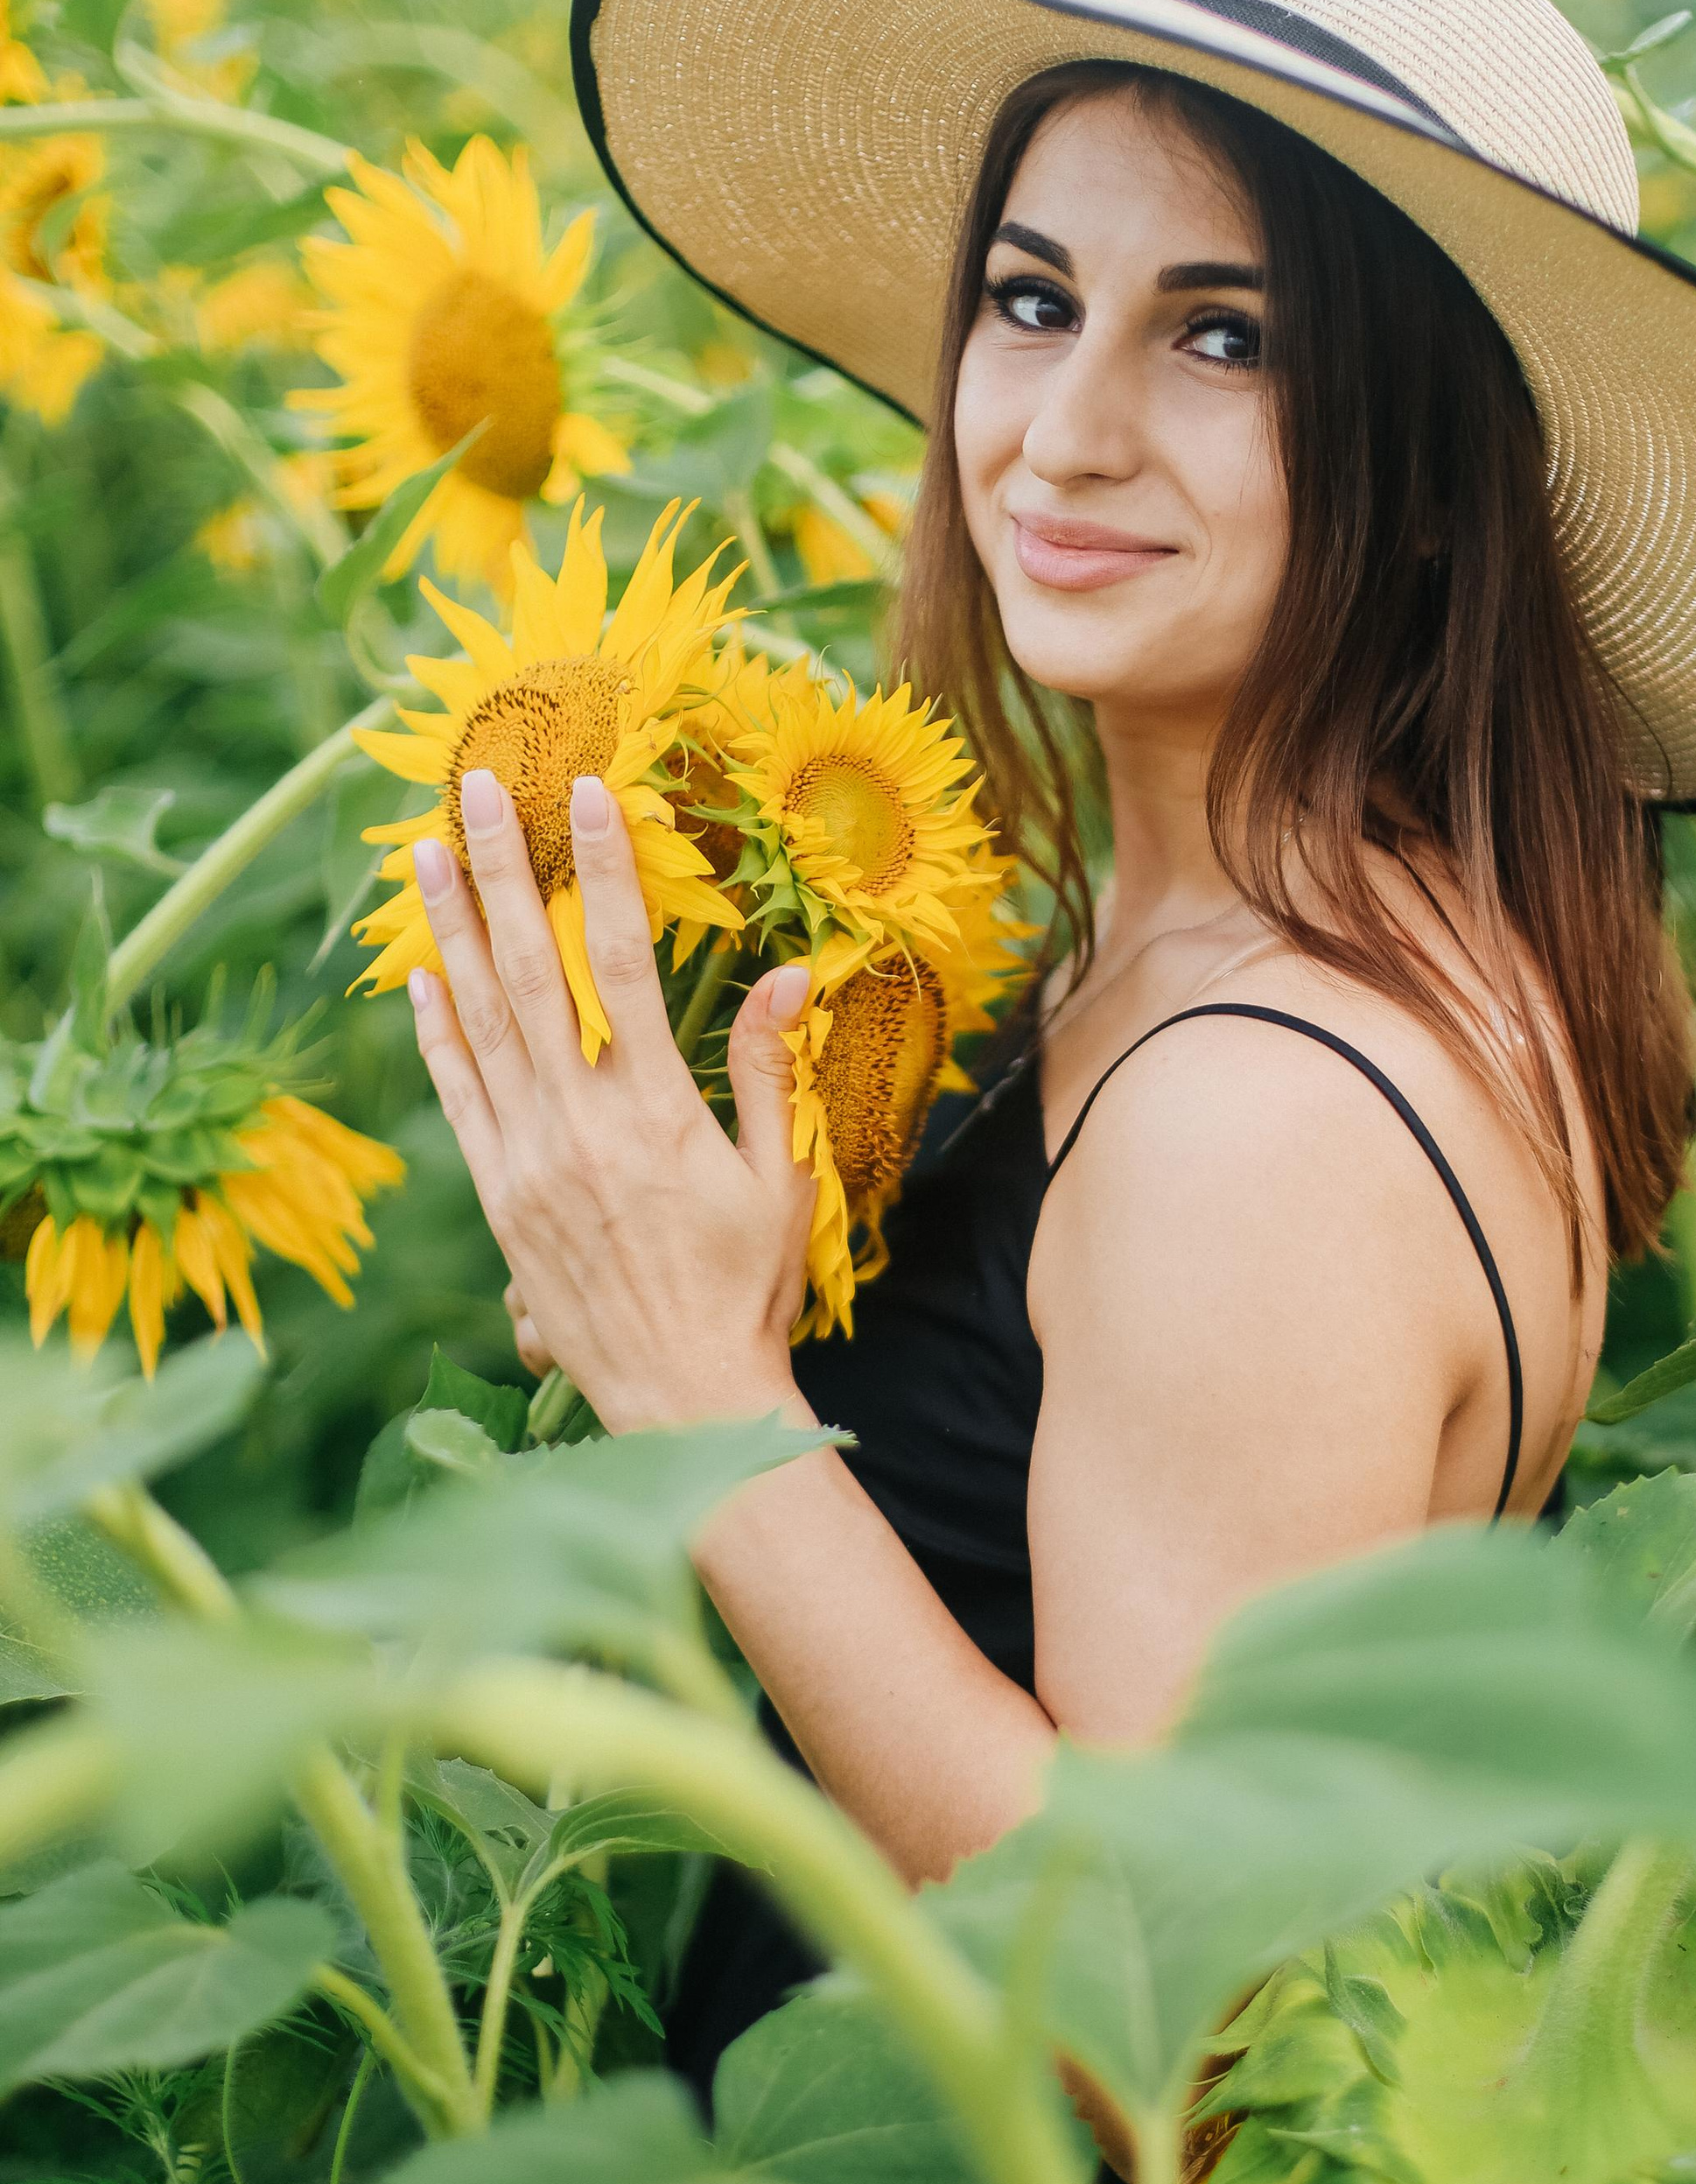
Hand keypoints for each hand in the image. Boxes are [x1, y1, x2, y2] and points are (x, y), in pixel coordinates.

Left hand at [404, 764, 814, 1433]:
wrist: (680, 1396)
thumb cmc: (746, 1289)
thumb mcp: (780, 1178)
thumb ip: (770, 1073)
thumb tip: (788, 976)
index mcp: (652, 1109)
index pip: (623, 960)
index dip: (603, 870)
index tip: (587, 794)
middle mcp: (576, 1123)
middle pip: (530, 969)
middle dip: (503, 870)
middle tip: (474, 787)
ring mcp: (525, 1159)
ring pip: (479, 1020)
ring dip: (450, 930)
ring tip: (426, 853)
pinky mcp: (496, 1196)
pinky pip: (458, 1095)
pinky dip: (436, 1031)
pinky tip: (421, 975)